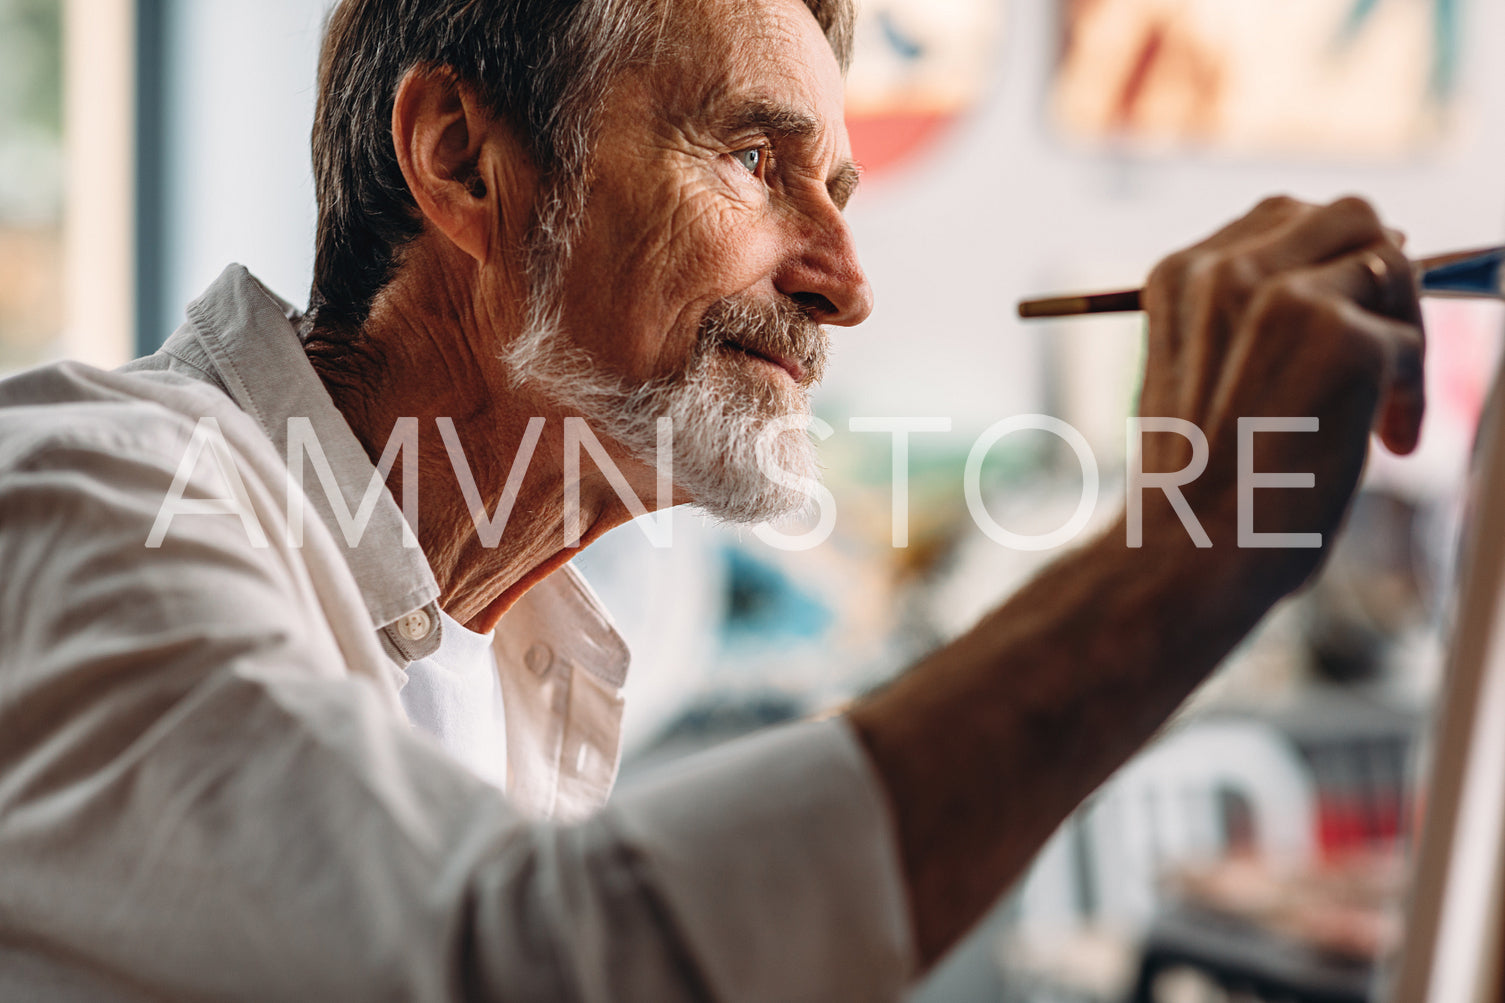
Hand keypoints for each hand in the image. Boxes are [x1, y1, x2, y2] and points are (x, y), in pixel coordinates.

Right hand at [1135, 195, 1424, 593]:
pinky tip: (1385, 445)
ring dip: (1401, 332)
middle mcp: (1227, 270)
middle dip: (1376, 273)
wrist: (1187, 548)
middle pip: (1346, 216)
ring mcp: (1288, 298)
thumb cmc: (1188, 486)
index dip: (1325, 263)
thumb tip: (1347, 284)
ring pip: (1391, 267)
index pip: (1282, 220)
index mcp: (1181, 276)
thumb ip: (1242, 320)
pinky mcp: (1345, 339)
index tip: (1345, 320)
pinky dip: (1410, 395)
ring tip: (1383, 408)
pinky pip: (1410, 342)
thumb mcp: (1194, 376)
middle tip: (1384, 343)